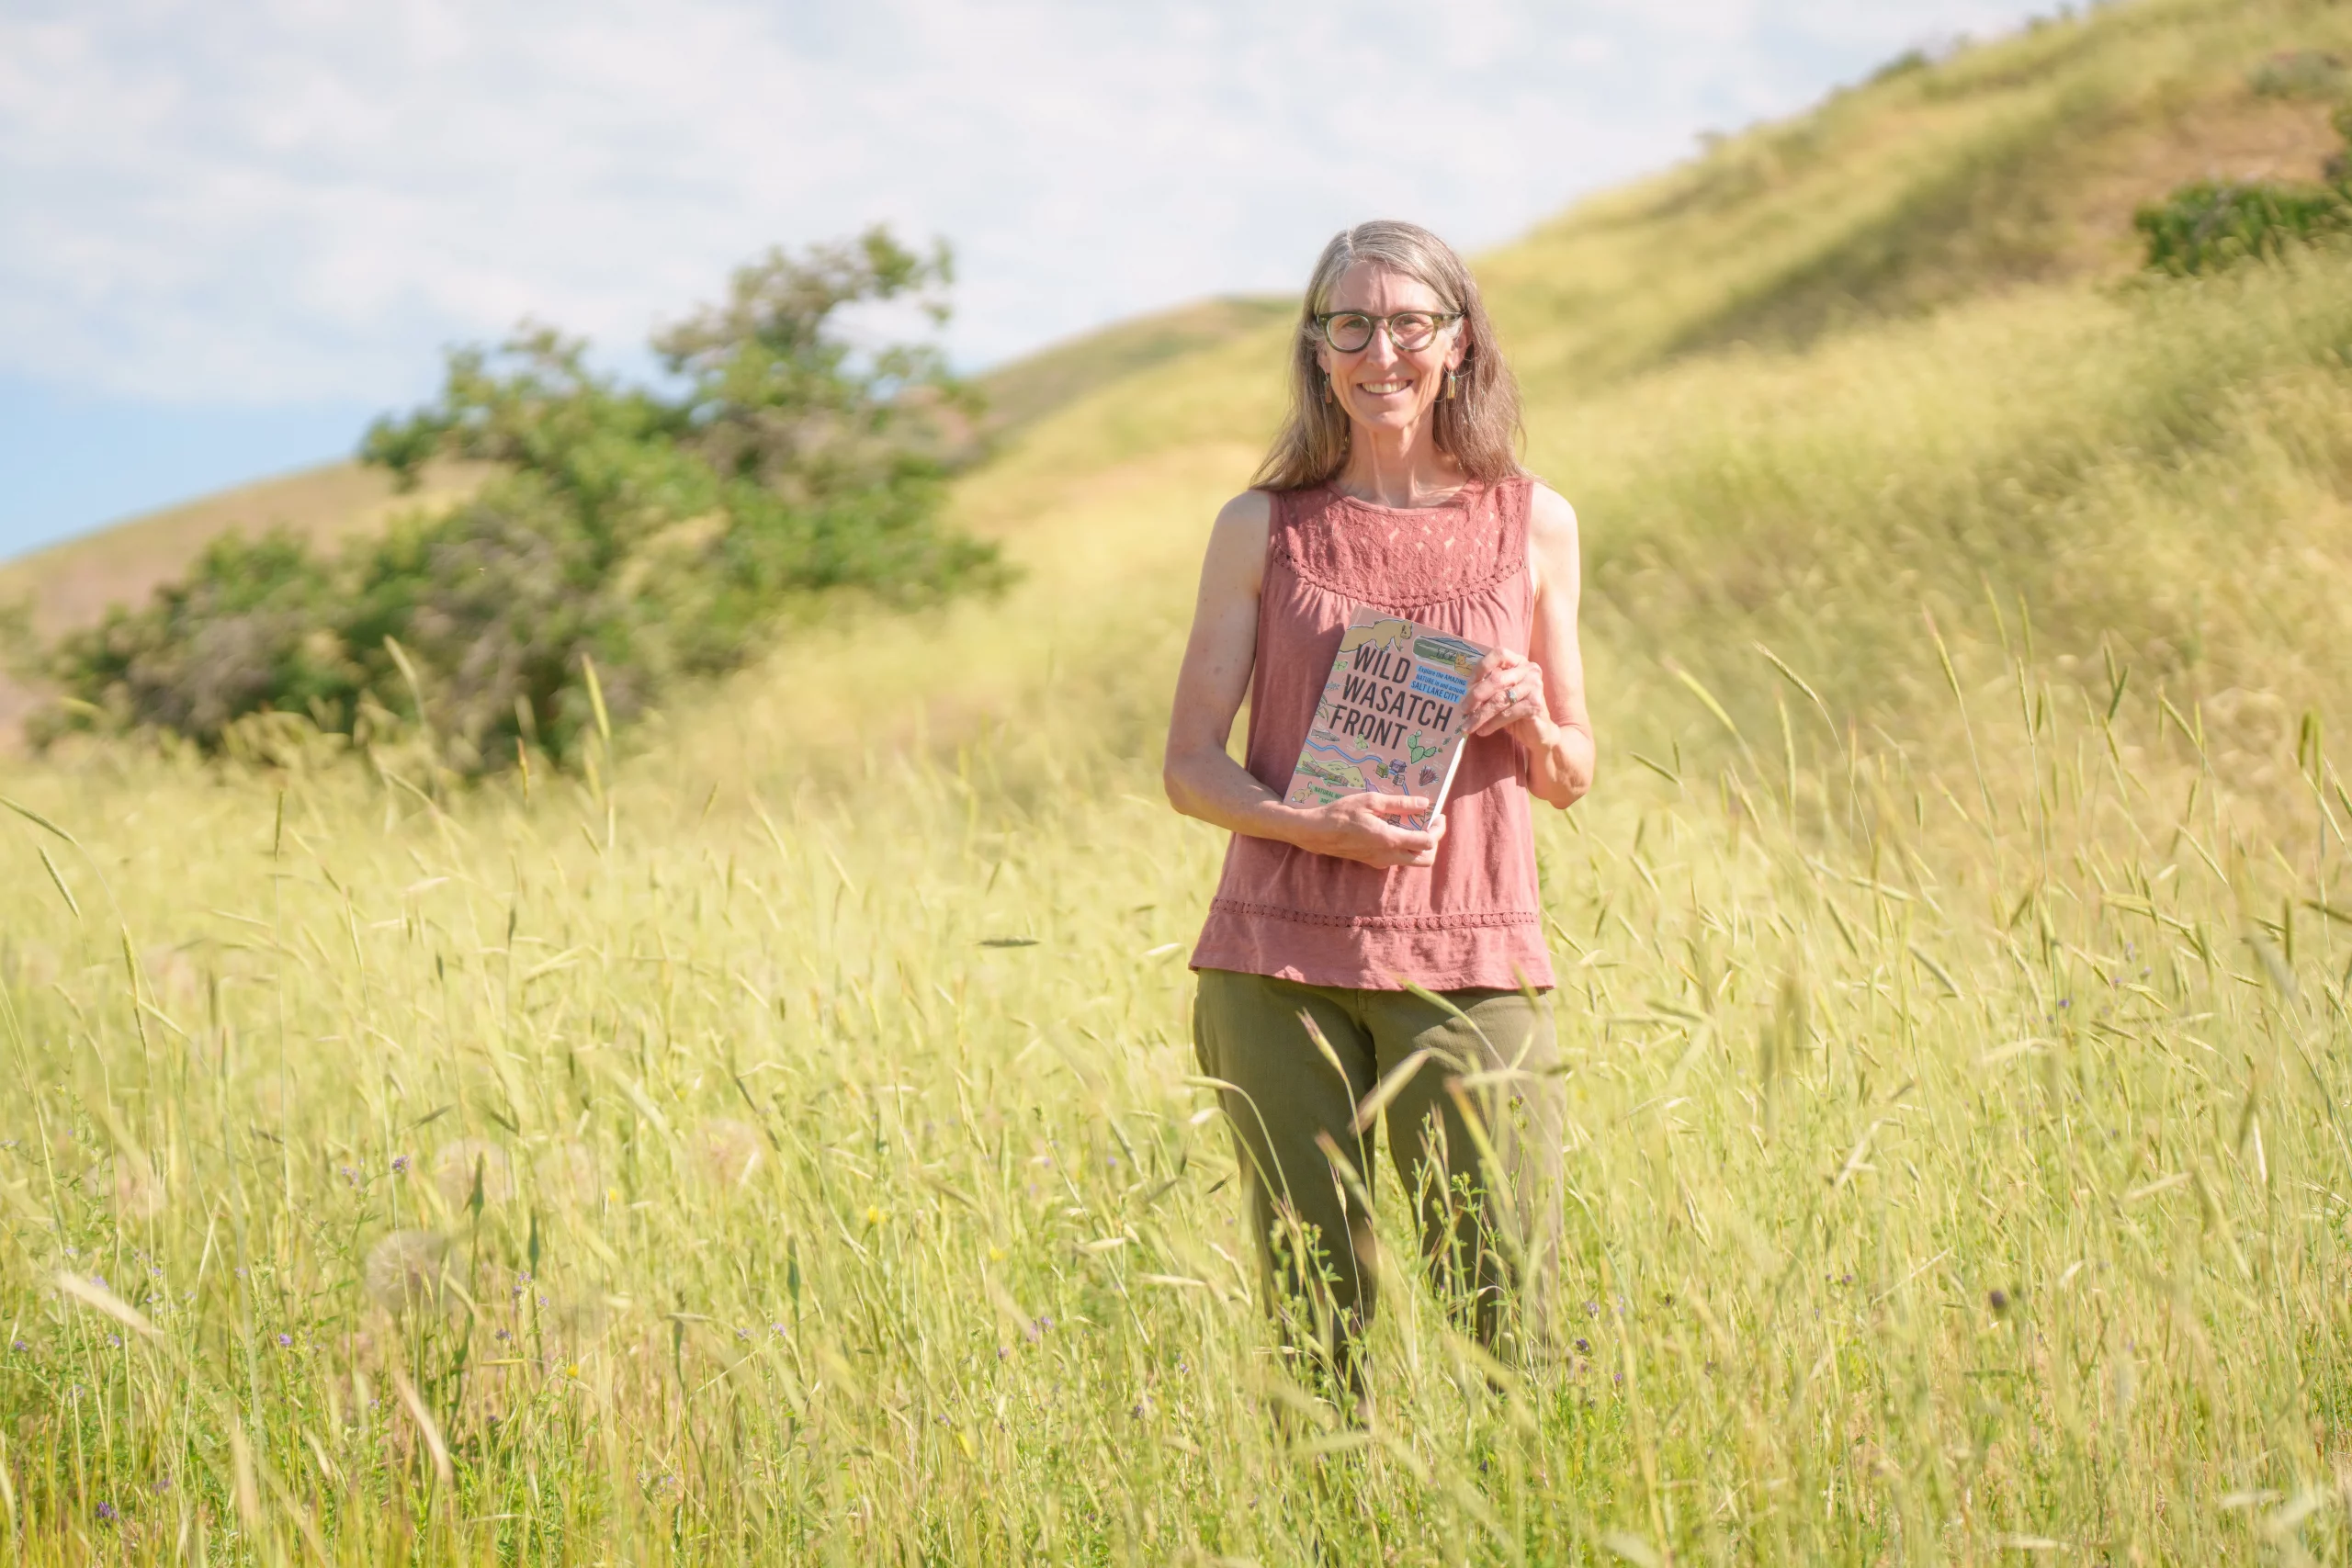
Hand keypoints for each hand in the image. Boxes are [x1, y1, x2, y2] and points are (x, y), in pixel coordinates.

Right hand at [1293, 792, 1447, 867]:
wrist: (1315, 833)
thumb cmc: (1341, 813)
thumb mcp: (1370, 801)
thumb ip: (1399, 803)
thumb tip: (1424, 804)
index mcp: (1390, 840)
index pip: (1428, 843)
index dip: (1438, 830)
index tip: (1437, 815)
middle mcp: (1388, 856)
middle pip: (1426, 860)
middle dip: (1434, 842)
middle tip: (1432, 823)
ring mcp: (1380, 862)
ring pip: (1413, 862)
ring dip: (1420, 846)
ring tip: (1415, 824)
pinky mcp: (1373, 862)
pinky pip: (1398, 859)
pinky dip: (1406, 848)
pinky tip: (1397, 829)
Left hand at [1464, 648, 1546, 738]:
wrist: (1538, 730)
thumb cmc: (1515, 709)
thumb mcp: (1500, 694)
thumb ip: (1487, 687)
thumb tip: (1463, 692)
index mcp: (1518, 661)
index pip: (1498, 654)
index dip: (1480, 668)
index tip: (1466, 685)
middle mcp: (1529, 670)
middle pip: (1496, 679)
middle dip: (1476, 696)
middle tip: (1463, 710)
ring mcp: (1534, 686)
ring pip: (1500, 699)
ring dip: (1480, 715)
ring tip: (1468, 726)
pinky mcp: (1535, 704)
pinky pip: (1507, 714)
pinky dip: (1492, 724)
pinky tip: (1482, 731)